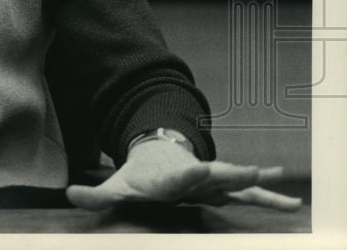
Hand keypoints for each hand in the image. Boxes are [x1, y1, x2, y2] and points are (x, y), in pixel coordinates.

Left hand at [66, 139, 302, 211]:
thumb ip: (95, 194)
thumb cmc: (140, 178)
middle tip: (251, 171)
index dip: (189, 174)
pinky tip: (290, 201)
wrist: (158, 156)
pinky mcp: (221, 190)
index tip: (200, 171)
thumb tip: (69, 195)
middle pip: (214, 174)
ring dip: (256, 183)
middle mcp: (194, 176)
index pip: (180, 176)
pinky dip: (266, 196)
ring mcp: (211, 182)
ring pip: (235, 182)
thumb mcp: (117, 187)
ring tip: (279, 182)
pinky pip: (247, 195)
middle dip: (230, 174)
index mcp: (170, 177)